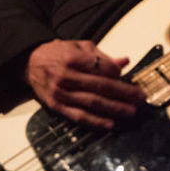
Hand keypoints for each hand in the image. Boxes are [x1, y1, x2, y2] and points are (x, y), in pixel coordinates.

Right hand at [25, 39, 145, 128]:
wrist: (29, 63)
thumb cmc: (57, 53)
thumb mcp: (79, 46)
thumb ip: (102, 55)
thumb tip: (125, 62)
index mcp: (74, 58)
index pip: (102, 68)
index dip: (118, 74)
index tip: (130, 78)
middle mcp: (67, 76)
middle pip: (101, 86)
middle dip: (124, 93)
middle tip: (140, 98)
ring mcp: (61, 93)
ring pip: (92, 103)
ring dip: (114, 108)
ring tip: (130, 111)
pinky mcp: (56, 106)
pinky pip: (78, 116)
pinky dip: (95, 121)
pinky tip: (109, 124)